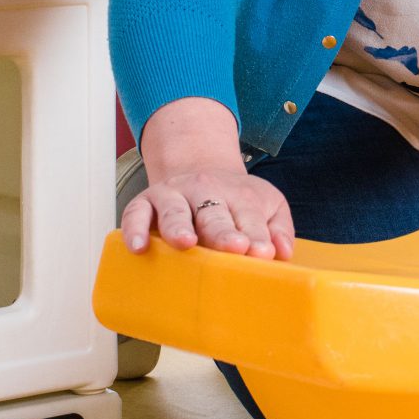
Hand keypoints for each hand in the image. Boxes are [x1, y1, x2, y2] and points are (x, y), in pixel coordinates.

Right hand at [121, 165, 295, 260]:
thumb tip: (283, 253)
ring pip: (175, 211)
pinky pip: (136, 214)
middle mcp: (206, 192)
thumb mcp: (267, 204)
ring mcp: (174, 195)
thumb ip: (278, 228)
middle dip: (224, 232)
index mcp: (239, 196)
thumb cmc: (235, 199)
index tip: (262, 252)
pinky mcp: (146, 202)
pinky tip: (138, 247)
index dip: (256, 236)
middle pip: (214, 214)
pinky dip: (134, 229)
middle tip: (234, 247)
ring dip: (180, 227)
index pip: (250, 217)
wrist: (200, 165)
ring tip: (186, 243)